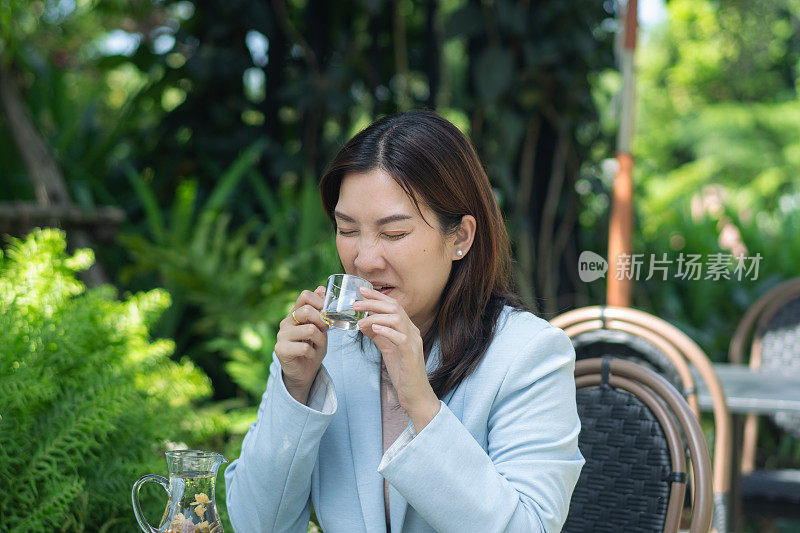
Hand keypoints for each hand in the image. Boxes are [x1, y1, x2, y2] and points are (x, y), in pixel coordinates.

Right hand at [275, 286, 328, 403]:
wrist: (305, 372)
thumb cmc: (313, 347)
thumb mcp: (321, 327)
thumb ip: (321, 310)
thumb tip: (322, 288)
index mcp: (296, 313)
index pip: (305, 295)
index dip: (319, 301)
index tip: (327, 313)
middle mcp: (286, 322)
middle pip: (307, 311)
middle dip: (322, 321)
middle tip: (324, 331)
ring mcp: (281, 335)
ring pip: (309, 330)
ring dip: (320, 340)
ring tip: (317, 345)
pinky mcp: (280, 350)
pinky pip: (304, 347)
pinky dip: (313, 353)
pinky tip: (309, 355)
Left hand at [353, 287, 439, 430]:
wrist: (415, 394)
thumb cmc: (402, 371)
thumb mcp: (387, 349)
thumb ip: (378, 335)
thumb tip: (363, 322)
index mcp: (407, 328)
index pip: (393, 305)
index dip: (378, 296)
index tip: (361, 290)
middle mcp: (412, 331)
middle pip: (395, 307)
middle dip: (374, 302)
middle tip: (356, 303)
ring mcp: (414, 342)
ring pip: (397, 319)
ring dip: (376, 316)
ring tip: (360, 320)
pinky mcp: (411, 354)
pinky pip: (400, 337)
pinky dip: (386, 330)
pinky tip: (373, 328)